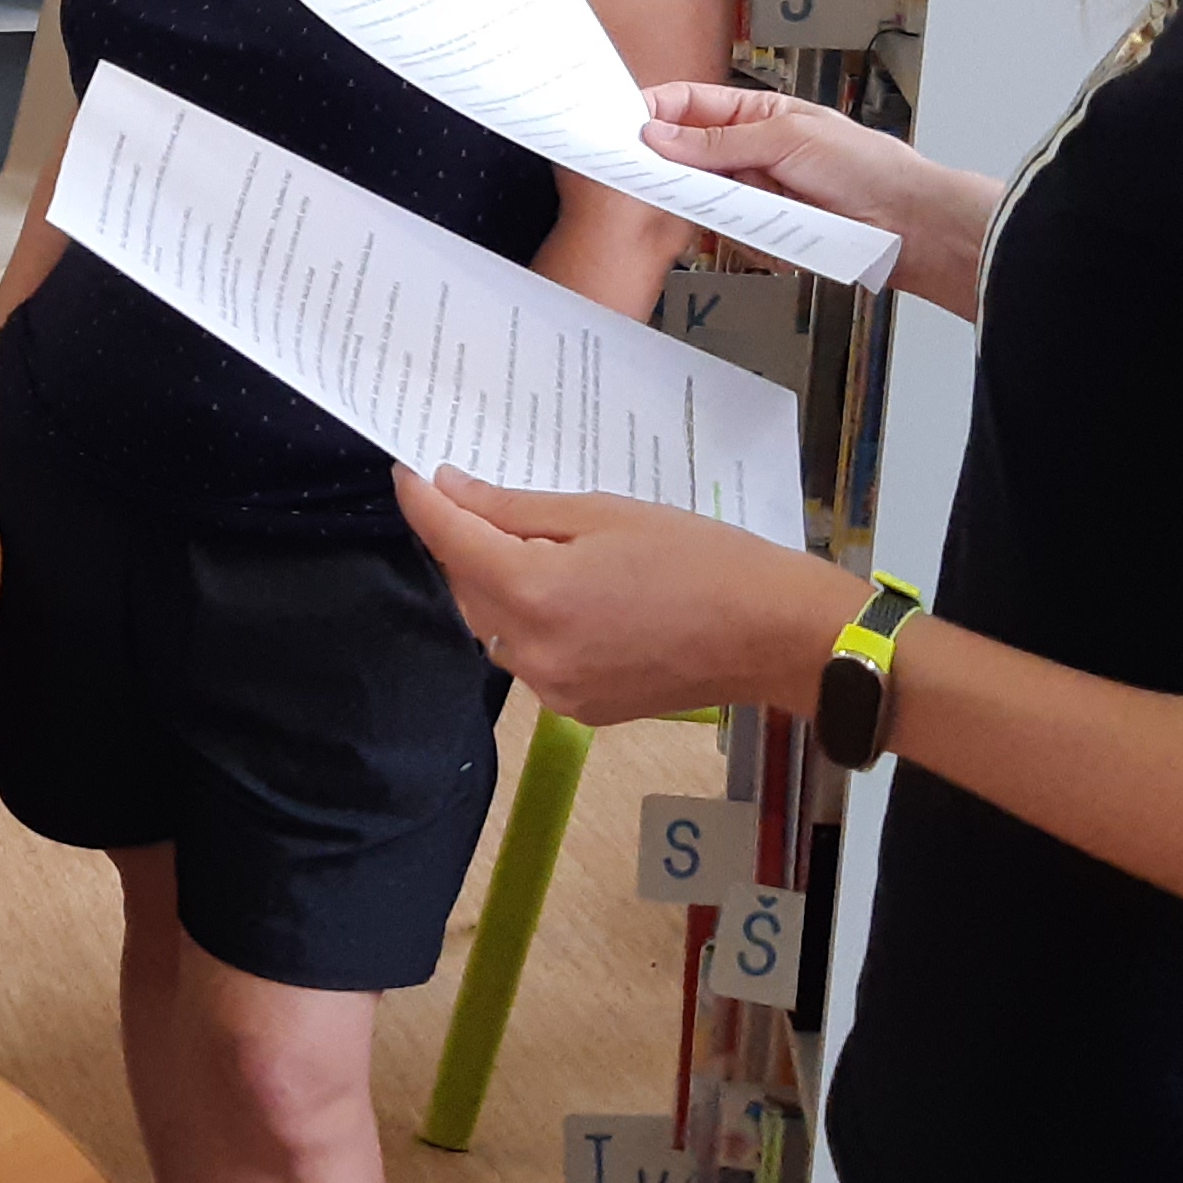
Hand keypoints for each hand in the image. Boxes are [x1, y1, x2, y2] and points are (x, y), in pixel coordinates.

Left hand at [392, 466, 858, 725]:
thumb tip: (452, 491)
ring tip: (541, 548)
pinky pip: (530, 658)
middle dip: (466, 544)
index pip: (449, 541)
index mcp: (534, 593)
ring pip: (494, 626)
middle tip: (489, 502)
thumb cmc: (700, 560)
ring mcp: (552, 689)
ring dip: (498, 586)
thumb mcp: (604, 513)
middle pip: (466, 589)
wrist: (773, 636)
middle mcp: (531, 650)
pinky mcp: (577, 710)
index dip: (422, 502)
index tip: (409, 471)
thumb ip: (517, 508)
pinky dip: (533, 623)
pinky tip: (571, 596)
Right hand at [635, 79, 934, 227]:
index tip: (623, 123)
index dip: (655, 110)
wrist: (907, 223)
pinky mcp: (761, 233)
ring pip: (702, 198)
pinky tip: (764, 230)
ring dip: (709, 203)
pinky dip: (738, 234)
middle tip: (646, 171)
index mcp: (755, 113)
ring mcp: (754, 194)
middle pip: (685, 155)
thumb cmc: (865, 166)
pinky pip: (727, 234)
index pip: (689, 105)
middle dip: (671, 164)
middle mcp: (748, 153)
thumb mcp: (787, 139)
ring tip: (737, 203)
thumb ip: (720, 141)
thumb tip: (662, 136)